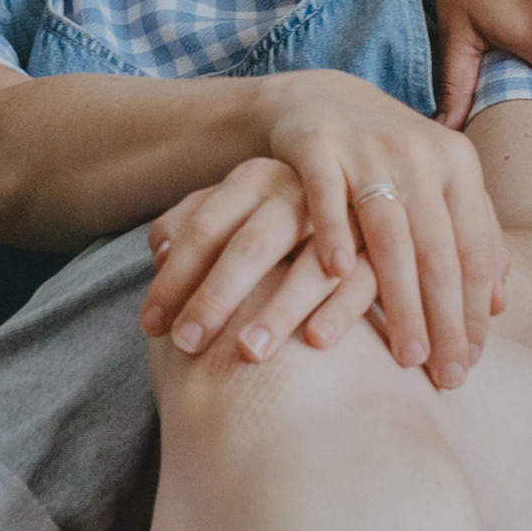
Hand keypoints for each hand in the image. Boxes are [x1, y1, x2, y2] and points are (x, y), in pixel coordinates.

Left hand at [137, 158, 386, 365]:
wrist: (366, 176)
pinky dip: (339, 310)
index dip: (174, 279)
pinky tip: (316, 342)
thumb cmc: (281, 208)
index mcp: (253, 179)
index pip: (203, 229)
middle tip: (185, 345)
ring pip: (307, 267)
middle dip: (215, 298)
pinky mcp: (381, 248)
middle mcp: (296, 193)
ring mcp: (343, 219)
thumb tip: (159, 253)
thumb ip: (193, 220)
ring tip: (247, 354)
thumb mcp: (239, 202)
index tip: (150, 328)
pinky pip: (362, 281)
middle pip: (250, 247)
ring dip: (278, 312)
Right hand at [156, 76, 506, 381]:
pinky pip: (327, 197)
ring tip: (405, 355)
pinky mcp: (317, 146)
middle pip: (439, 252)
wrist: (320, 99)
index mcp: (459, 166)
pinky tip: (338, 276)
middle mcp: (421, 155)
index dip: (475, 311)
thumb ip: (473, 233)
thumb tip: (501, 302)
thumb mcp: (439, 185)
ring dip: (399, 299)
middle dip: (445, 321)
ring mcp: (369, 149)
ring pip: (391, 235)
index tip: (472, 364)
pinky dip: (333, 233)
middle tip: (445, 378)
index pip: (474, 251)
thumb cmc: (386, 158)